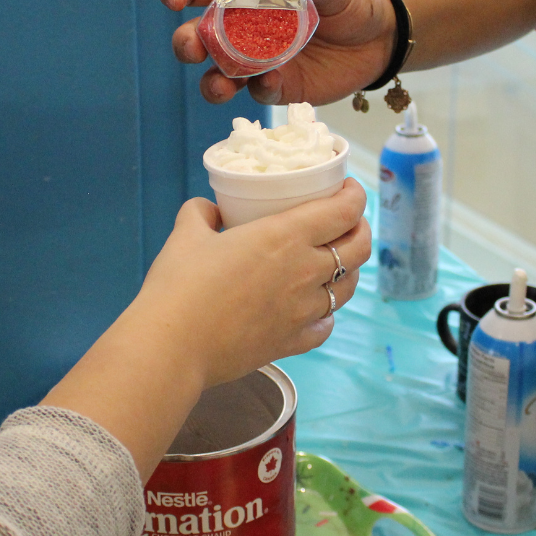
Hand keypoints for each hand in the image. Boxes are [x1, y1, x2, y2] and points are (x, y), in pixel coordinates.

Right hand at [41, 179, 370, 476]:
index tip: (348, 189)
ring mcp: (304, 311)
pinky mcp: (293, 342)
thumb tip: (208, 209)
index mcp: (287, 235)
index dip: (355, 195)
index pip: (345, 210)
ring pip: (348, 288)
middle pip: (359, 247)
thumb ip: (201, 213)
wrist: (173, 347)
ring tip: (334, 263)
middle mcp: (306, 271)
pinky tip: (315, 310)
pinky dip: (326, 314)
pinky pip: (326, 326)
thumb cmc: (180, 285)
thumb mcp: (186, 234)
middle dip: (361, 229)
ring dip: (348, 271)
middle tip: (348, 223)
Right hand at [163, 0, 394, 105]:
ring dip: (211, 82)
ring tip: (221, 86)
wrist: (379, 40)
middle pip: (198, 36)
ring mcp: (256, 62)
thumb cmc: (350, 3)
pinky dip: (258, 90)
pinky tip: (270, 84)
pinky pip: (256, 93)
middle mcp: (243, 29)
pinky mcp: (277, 88)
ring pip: (217, 75)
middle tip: (191, 49)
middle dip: (185, 43)